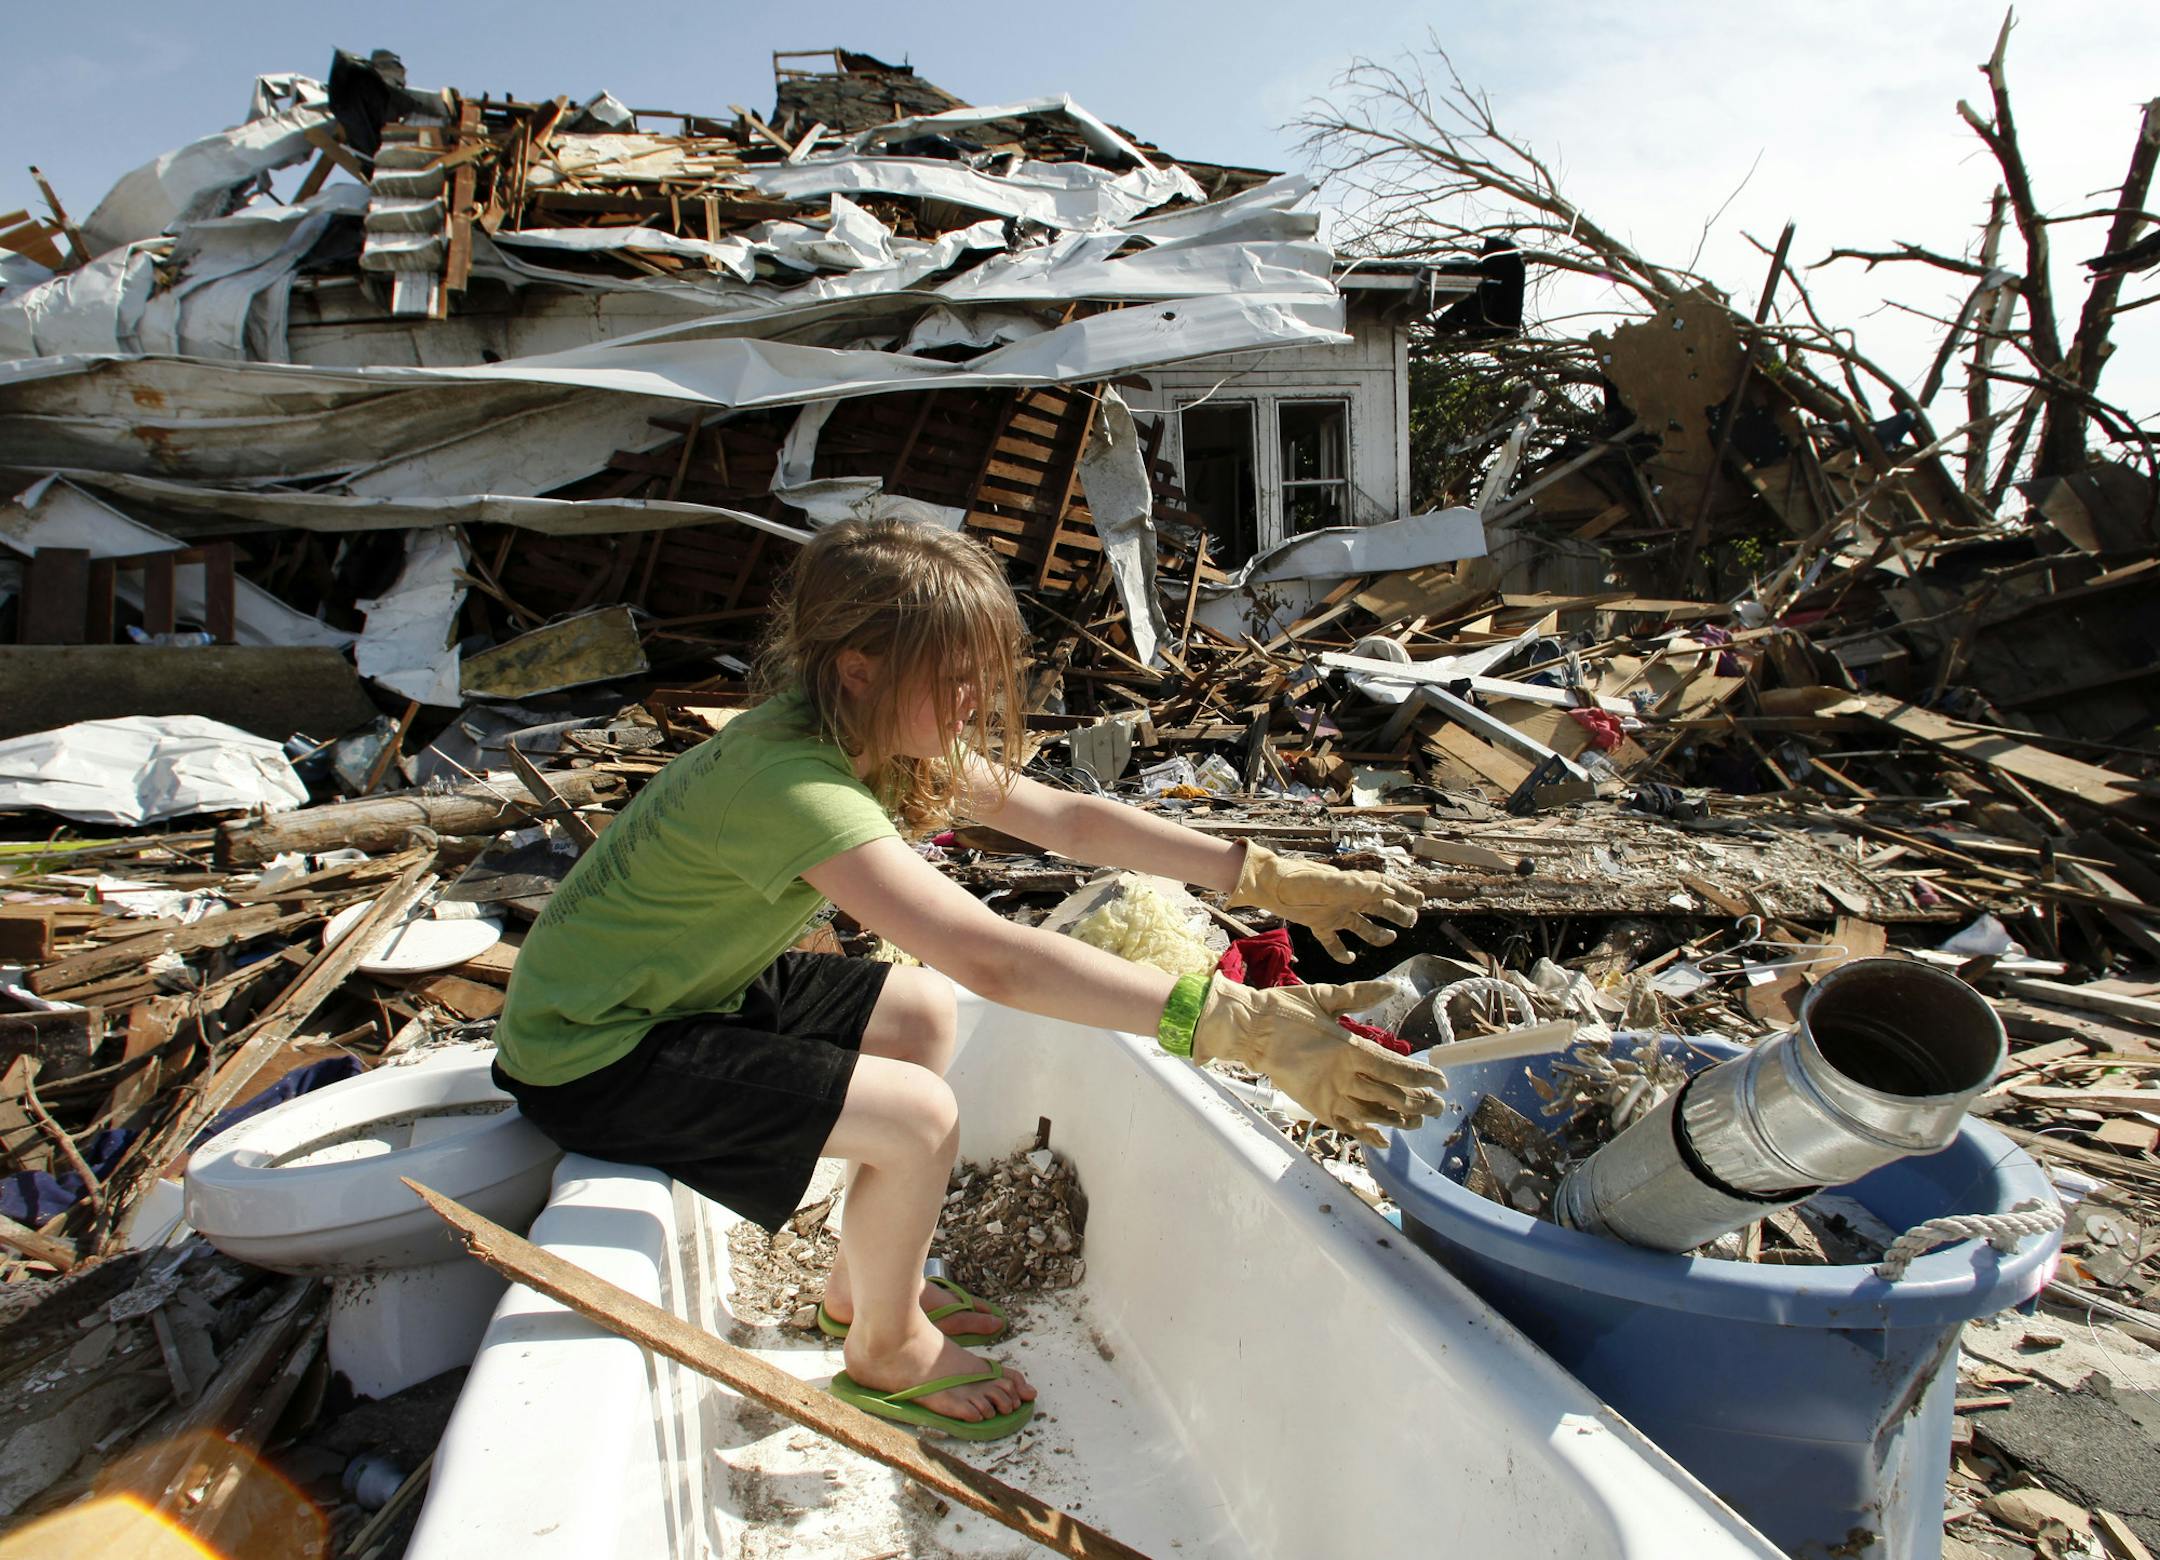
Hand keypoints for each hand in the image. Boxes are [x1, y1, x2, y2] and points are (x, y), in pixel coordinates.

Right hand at [1192, 976, 1446, 1149]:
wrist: (1249, 1032)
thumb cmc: (1287, 1010)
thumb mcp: (1326, 997)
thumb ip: (1361, 995)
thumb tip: (1392, 987)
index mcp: (1350, 1048)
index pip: (1399, 1069)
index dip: (1424, 1078)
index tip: (1440, 1082)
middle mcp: (1344, 1077)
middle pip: (1394, 1097)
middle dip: (1421, 1103)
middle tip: (1438, 1106)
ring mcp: (1330, 1096)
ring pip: (1375, 1116)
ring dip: (1400, 1120)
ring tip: (1417, 1121)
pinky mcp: (1316, 1107)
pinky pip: (1348, 1128)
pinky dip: (1368, 1135)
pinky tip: (1383, 1138)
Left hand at [1227, 844, 1420, 962]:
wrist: (1271, 886)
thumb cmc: (1300, 879)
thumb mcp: (1332, 883)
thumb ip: (1358, 887)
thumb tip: (1387, 891)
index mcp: (1353, 886)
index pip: (1385, 888)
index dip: (1404, 893)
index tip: (1420, 900)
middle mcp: (1347, 899)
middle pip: (1378, 908)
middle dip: (1396, 913)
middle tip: (1411, 920)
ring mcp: (1334, 913)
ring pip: (1362, 926)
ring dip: (1376, 933)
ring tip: (1389, 939)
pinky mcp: (1319, 925)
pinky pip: (1334, 942)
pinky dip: (1342, 952)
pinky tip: (1349, 958)